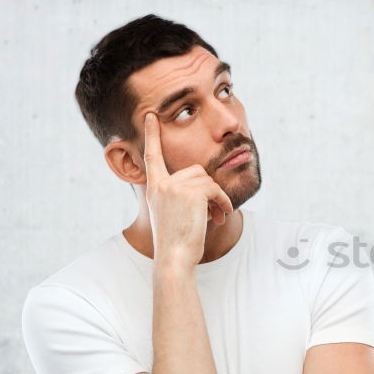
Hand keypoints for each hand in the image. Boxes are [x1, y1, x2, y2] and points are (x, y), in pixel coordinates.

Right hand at [143, 112, 233, 265]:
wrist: (174, 257)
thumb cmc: (177, 241)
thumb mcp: (175, 213)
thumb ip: (183, 194)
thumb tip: (207, 185)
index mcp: (154, 188)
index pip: (152, 156)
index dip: (152, 135)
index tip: (150, 116)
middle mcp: (161, 184)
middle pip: (196, 170)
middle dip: (209, 190)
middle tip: (215, 211)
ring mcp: (174, 187)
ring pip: (207, 179)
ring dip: (218, 198)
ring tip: (218, 216)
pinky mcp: (190, 192)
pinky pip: (215, 189)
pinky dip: (223, 202)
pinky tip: (221, 216)